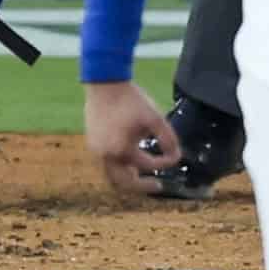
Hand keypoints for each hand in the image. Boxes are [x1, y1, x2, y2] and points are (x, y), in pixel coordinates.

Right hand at [82, 81, 181, 198]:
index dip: (164, 162)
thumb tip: (176, 157)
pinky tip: (130, 159)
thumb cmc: (131, 100)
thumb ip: (168, 140)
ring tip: (141, 175)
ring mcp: (96, 150)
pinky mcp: (91, 143)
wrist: (104, 83)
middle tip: (159, 186)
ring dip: (128, 179)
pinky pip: (105, 164)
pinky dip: (119, 168)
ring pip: (112, 176)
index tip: (175, 156)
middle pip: (124, 183)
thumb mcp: (155, 118)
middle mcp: (105, 155)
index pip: (146, 165)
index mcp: (121, 150)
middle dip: (142, 186)